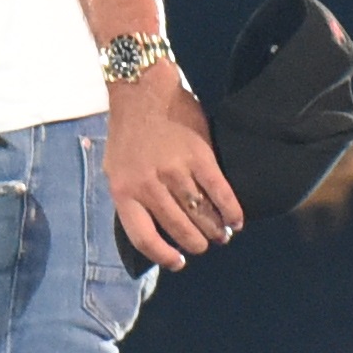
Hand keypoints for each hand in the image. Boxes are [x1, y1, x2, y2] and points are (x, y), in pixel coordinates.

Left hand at [105, 63, 244, 268]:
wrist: (142, 90)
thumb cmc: (129, 132)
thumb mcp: (116, 169)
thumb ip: (131, 198)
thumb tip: (153, 230)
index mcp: (124, 191)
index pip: (144, 237)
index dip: (164, 255)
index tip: (179, 262)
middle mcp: (148, 185)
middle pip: (179, 227)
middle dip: (196, 242)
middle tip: (206, 245)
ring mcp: (174, 171)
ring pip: (201, 213)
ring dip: (215, 229)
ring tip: (222, 234)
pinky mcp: (199, 155)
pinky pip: (219, 192)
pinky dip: (231, 210)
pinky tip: (236, 220)